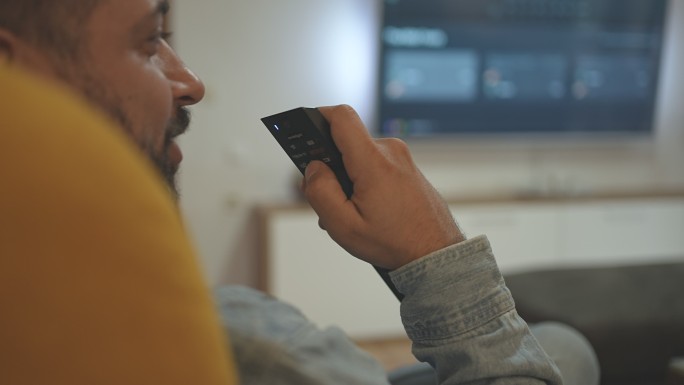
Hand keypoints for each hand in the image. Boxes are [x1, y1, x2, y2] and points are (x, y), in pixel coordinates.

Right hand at [301, 105, 464, 269]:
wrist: (436, 252)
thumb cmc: (397, 242)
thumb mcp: (345, 226)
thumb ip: (320, 192)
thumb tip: (313, 169)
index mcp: (373, 161)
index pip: (341, 117)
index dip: (317, 117)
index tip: (304, 132)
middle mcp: (390, 151)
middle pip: (346, 142)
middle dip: (330, 167)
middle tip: (329, 197)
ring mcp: (401, 158)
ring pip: (359, 157)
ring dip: (348, 179)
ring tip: (352, 212)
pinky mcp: (406, 167)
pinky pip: (375, 165)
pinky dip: (363, 182)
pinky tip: (366, 209)